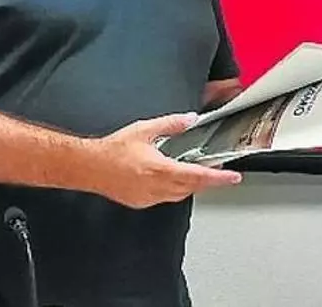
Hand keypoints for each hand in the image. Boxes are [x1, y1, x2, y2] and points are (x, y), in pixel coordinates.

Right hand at [83, 113, 241, 208]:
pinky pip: (165, 199)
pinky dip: (174, 190)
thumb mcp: (145, 129)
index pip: (197, 176)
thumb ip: (170, 124)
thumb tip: (190, 119)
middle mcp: (156, 187)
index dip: (218, 178)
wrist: (89, 166)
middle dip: (207, 181)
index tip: (233, 177)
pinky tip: (172, 180)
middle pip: (191, 188)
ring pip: (179, 195)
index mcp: (160, 169)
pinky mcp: (141, 202)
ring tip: (198, 174)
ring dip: (191, 186)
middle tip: (218, 172)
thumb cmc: (112, 150)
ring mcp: (149, 197)